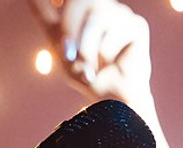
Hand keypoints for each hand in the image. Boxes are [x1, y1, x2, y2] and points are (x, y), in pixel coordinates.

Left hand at [27, 0, 155, 117]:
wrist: (114, 103)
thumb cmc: (88, 75)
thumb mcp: (58, 43)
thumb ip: (45, 15)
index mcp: (80, 7)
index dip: (55, 3)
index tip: (55, 11)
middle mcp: (100, 5)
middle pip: (79, 0)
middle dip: (70, 28)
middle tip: (70, 56)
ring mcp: (120, 13)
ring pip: (97, 15)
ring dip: (88, 46)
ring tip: (91, 68)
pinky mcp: (137, 25)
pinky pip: (115, 31)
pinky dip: (107, 52)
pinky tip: (114, 65)